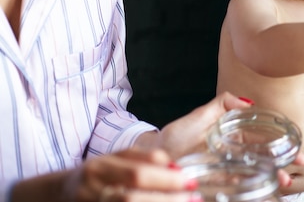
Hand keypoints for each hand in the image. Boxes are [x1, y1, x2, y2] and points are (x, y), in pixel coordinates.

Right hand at [11, 148, 197, 201]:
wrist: (57, 194)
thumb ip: (144, 158)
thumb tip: (175, 165)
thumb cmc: (95, 174)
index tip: (191, 181)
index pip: (136, 174)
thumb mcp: (114, 158)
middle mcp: (91, 191)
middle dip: (167, 200)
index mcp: (98, 168)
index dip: (166, 179)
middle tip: (194, 198)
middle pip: (132, 199)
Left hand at [135, 91, 303, 188]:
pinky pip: (240, 189)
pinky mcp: (219, 187)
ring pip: (257, 175)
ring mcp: (229, 172)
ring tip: (283, 180)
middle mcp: (235, 155)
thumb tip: (247, 102)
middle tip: (299, 164)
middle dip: (285, 161)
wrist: (155, 158)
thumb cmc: (175, 137)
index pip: (263, 138)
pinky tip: (265, 191)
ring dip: (274, 177)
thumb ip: (221, 105)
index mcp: (234, 137)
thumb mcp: (199, 116)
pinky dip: (254, 190)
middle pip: (266, 158)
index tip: (296, 143)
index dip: (281, 140)